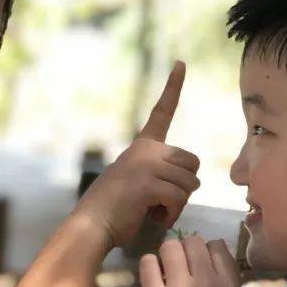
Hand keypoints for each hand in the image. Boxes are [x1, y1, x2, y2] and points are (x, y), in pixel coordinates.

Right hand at [74, 61, 200, 248]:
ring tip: (154, 210)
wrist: (93, 223)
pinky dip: (172, 214)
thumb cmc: (115, 209)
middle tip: (164, 200)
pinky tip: (153, 217)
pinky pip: (179, 198)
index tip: (180, 63)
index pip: (162, 111)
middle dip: (186, 185)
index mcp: (143, 145)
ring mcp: (148, 165)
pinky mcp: (150, 184)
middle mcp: (147, 150)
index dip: (173, 87)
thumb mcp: (137, 180)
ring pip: (190, 183)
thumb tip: (190, 182)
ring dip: (178, 204)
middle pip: (192, 162)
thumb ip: (159, 172)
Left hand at [139, 235, 241, 286]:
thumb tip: (211, 245)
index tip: (198, 264)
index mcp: (228, 285)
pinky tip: (154, 278)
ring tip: (166, 271)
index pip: (217, 245)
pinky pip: (148, 262)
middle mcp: (207, 284)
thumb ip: (226, 275)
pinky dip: (149, 265)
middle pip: (192, 242)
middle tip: (179, 266)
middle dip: (184, 250)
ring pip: (170, 246)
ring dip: (166, 255)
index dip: (205, 250)